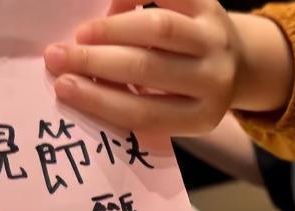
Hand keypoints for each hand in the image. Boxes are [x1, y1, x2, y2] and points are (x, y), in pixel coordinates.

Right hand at [44, 0, 292, 135]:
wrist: (238, 64)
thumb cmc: (188, 92)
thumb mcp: (172, 112)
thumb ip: (135, 104)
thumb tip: (77, 82)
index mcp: (201, 116)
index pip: (145, 113)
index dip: (100, 100)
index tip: (62, 87)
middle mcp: (215, 79)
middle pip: (149, 68)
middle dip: (96, 62)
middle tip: (56, 56)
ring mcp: (215, 39)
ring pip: (160, 28)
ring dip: (112, 29)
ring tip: (81, 35)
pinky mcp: (209, 5)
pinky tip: (110, 5)